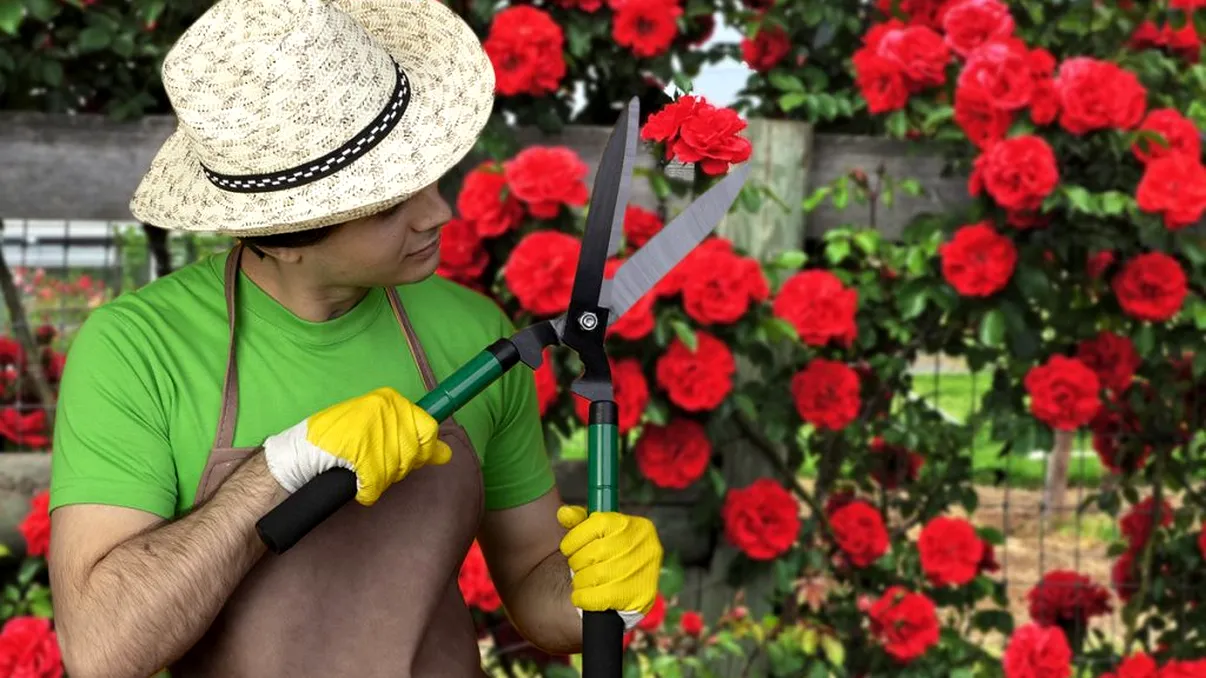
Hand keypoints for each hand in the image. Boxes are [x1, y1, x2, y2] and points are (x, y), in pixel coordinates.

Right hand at [262, 386, 451, 505]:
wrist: (295, 455)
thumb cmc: (336, 444)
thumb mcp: (378, 431)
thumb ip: (411, 437)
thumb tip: (446, 454)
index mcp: (390, 399)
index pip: (428, 429)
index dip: (420, 451)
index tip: (408, 458)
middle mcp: (384, 407)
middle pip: (413, 452)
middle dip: (397, 467)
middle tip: (373, 466)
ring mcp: (371, 426)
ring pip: (396, 469)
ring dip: (379, 480)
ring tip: (360, 472)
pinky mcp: (359, 449)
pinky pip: (377, 482)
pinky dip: (367, 490)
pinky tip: (356, 485)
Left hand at [557, 505, 662, 630]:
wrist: (632, 594)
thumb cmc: (610, 557)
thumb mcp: (597, 533)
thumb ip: (580, 521)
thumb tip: (564, 513)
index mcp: (634, 524)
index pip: (598, 523)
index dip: (575, 538)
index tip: (568, 548)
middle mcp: (643, 545)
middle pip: (595, 552)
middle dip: (577, 562)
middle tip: (578, 567)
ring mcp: (644, 572)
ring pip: (595, 576)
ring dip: (580, 581)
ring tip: (582, 581)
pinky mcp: (639, 597)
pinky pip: (598, 597)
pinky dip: (583, 597)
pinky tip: (583, 596)